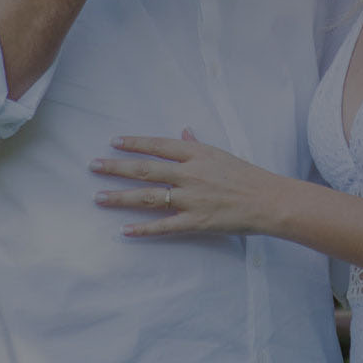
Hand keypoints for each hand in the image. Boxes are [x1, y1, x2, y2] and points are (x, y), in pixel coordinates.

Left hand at [92, 129, 278, 236]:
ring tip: (98, 196)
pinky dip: (143, 229)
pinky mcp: (196, 222)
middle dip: (116, 167)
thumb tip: (183, 131)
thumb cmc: (247, 176)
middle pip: (146, 169)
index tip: (113, 142)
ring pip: (149, 197)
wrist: (270, 201)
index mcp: (197, 154)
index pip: (158, 146)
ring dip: (121, 197)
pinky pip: (164, 226)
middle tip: (93, 165)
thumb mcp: (221, 154)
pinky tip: (124, 230)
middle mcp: (190, 174)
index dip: (135, 143)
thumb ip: (197, 145)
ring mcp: (192, 199)